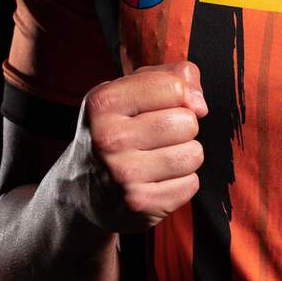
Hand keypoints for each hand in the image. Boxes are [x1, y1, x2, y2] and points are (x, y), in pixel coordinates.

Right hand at [71, 61, 205, 232]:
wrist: (81, 190)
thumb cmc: (117, 130)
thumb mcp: (130, 91)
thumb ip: (171, 77)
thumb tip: (200, 104)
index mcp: (103, 103)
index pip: (174, 87)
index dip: (179, 96)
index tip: (164, 106)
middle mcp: (109, 138)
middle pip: (187, 122)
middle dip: (182, 127)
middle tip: (156, 137)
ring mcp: (123, 175)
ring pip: (193, 154)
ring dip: (184, 155)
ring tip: (158, 158)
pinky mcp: (140, 204)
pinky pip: (191, 184)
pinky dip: (181, 182)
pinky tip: (156, 180)